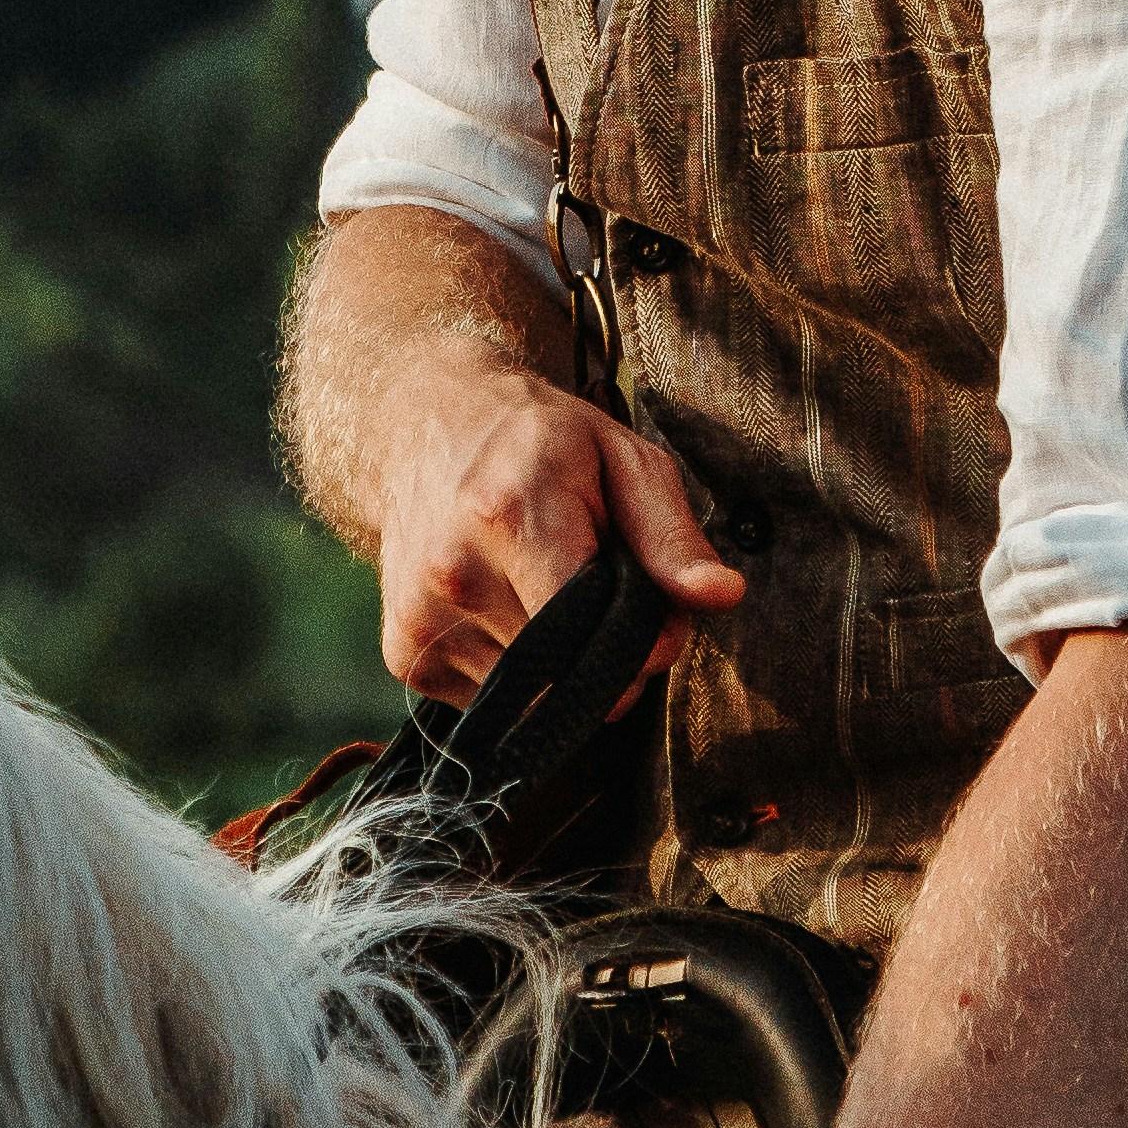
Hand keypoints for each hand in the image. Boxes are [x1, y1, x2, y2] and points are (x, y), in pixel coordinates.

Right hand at [371, 358, 741, 703]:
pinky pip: (489, 701)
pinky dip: (517, 672)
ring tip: (549, 594)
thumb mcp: (622, 459)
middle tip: (605, 600)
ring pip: (532, 697)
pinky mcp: (404, 652)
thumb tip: (723, 595)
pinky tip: (509, 610)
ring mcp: (422, 618)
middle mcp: (454, 573)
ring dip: (559, 668)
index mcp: (510, 517)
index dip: (638, 645)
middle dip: (606, 658)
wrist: (422, 426)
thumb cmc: (536, 441)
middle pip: (567, 674)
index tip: (654, 621)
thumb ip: (672, 535)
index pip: (590, 634)